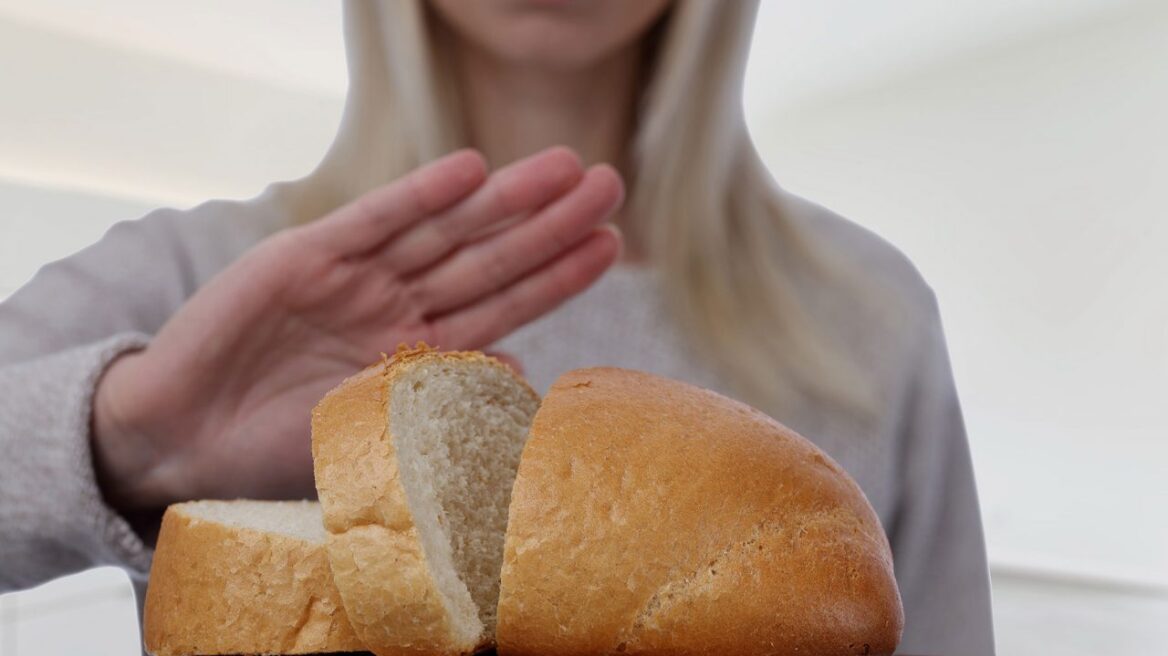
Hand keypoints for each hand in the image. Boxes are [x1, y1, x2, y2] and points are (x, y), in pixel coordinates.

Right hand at [92, 147, 622, 509]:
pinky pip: (374, 220)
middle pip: (488, 257)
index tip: (611, 245)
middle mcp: (397, 305)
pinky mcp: (305, 254)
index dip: (558, 274)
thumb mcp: (375, 429)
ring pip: (444, 231)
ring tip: (563, 168)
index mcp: (420, 350)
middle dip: (548, 223)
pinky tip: (469, 170)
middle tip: (610, 185)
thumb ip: (445, 397)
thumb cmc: (276, 447)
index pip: (506, 305)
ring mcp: (356, 276)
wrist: (183, 438)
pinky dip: (419, 195)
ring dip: (502, 199)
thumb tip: (522, 375)